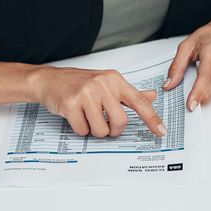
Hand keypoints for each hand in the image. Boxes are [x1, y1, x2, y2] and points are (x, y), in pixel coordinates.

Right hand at [30, 66, 166, 137]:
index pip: (139, 100)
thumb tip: (152, 95)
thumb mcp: (107, 82)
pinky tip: (76, 116)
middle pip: (120, 122)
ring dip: (95, 130)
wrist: (49, 80)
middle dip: (113, 130)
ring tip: (87, 117)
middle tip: (106, 125)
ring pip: (101, 129)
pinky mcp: (70, 104)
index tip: (161, 131)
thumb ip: (130, 92)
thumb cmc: (79, 82)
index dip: (152, 118)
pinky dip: (80, 129)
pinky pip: (83, 130)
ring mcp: (86, 94)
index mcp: (114, 79)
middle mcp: (102, 84)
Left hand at [163, 19, 210, 110]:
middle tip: (183, 92)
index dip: (197, 93)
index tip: (190, 105)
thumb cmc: (210, 37)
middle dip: (195, 96)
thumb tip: (169, 84)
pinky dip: (205, 88)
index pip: (205, 78)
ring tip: (196, 75)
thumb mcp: (187, 45)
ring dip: (200, 92)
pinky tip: (204, 76)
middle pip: (208, 92)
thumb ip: (177, 65)